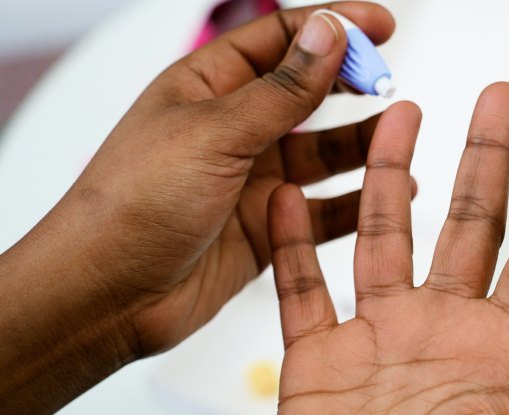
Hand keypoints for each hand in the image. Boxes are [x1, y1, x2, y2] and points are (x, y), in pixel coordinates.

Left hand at [77, 2, 396, 355]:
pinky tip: (387, 193)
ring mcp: (249, 178)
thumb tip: (329, 32)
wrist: (105, 294)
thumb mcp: (215, 132)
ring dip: (362, 143)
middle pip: (307, 93)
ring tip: (402, 135)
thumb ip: (281, 89)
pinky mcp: (263, 226)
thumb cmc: (133, 204)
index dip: (332, 26)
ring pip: (322, 151)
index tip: (382, 25)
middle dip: (352, 83)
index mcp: (208, 86)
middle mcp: (232, 128)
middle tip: (392, 85)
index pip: (280, 37)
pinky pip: (321, 208)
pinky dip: (355, 200)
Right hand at [268, 83, 508, 414]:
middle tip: (498, 98)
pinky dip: (293, 245)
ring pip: (382, 238)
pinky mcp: (316, 359)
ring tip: (401, 120)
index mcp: (494, 351)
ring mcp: (375, 339)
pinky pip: (300, 290)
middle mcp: (437, 330)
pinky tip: (290, 198)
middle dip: (482, 159)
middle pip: (465, 225)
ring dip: (389, 178)